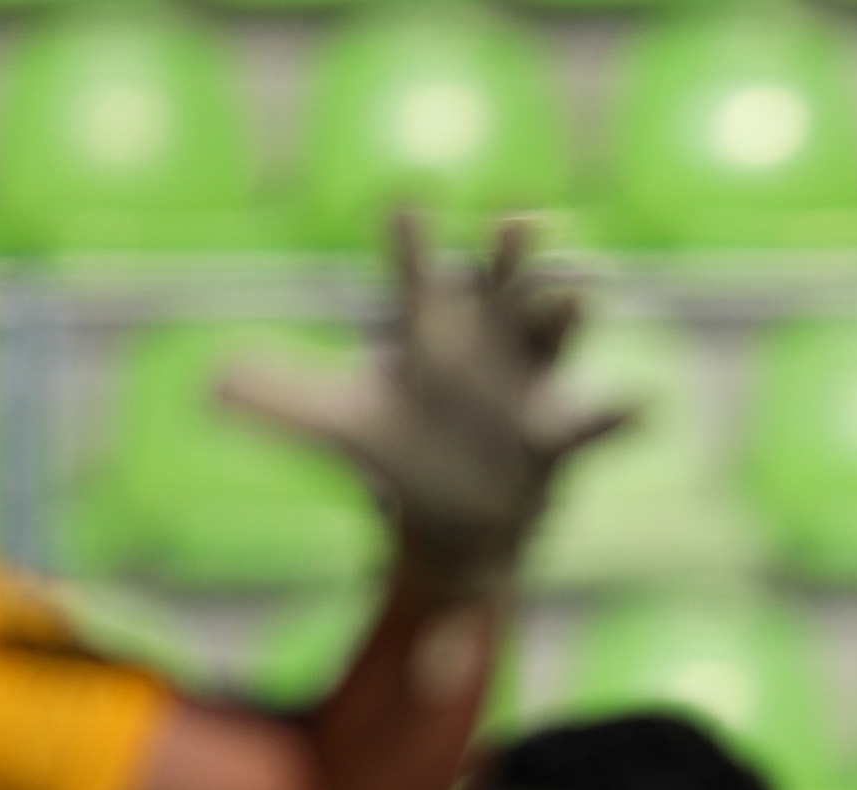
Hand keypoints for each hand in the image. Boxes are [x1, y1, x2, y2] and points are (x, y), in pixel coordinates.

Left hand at [219, 213, 633, 587]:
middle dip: (512, 251)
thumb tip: (212, 385)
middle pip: (500, 281)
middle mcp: (485, 339)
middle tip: (522, 216)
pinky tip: (644, 404)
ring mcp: (530, 380)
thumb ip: (286, 402)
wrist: (456, 519)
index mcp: (426, 327)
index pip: (414, 274)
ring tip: (578, 290)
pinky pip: (598, 421)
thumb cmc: (401, 457)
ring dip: (567, 309)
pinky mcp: (561, 433)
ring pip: (554, 332)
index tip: (407, 203)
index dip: (410, 241)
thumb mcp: (342, 429)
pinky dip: (620, 414)